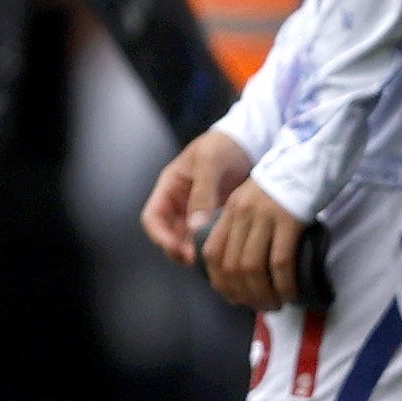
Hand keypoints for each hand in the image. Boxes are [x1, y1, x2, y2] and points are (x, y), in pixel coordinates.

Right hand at [142, 130, 252, 268]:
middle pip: (168, 233)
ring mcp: (198, 209)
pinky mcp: (216, 215)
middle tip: (195, 260)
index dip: (159, 236)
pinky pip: (209, 234)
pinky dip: (212, 244)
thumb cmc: (223, 145)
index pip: (152, 218)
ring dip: (195, 250)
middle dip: (177, 249)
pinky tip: (223, 250)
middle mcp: (179, 202)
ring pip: (188, 238)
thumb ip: (202, 193)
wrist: (248, 140)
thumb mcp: (210, 164)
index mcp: (169, 187)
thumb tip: (195, 226)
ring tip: (209, 260)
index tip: (176, 248)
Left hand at [200, 174, 310, 314]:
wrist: (311, 158)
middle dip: (242, 293)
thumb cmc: (286, 183)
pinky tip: (290, 294)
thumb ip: (244, 225)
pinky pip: (280, 260)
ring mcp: (264, 217)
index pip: (211, 252)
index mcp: (230, 210)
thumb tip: (243, 263)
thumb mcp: (254, 200)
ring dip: (262, 293)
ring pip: (252, 266)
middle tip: (257, 306)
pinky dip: (283, 283)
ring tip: (274, 305)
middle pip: (230, 265)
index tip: (232, 296)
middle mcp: (242, 214)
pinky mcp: (289, 220)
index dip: (218, 280)